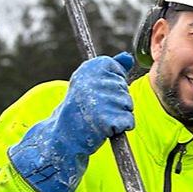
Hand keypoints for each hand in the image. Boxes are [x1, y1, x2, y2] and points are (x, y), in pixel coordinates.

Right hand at [9, 52, 134, 191]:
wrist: (64, 134)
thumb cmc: (80, 107)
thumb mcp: (91, 83)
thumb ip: (111, 69)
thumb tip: (128, 57)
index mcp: (90, 68)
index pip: (118, 70)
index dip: (112, 84)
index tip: (97, 92)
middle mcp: (95, 81)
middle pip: (125, 89)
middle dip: (116, 101)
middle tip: (96, 108)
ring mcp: (102, 100)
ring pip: (128, 106)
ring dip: (118, 114)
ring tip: (99, 118)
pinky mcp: (108, 119)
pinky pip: (129, 122)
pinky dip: (121, 128)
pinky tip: (105, 128)